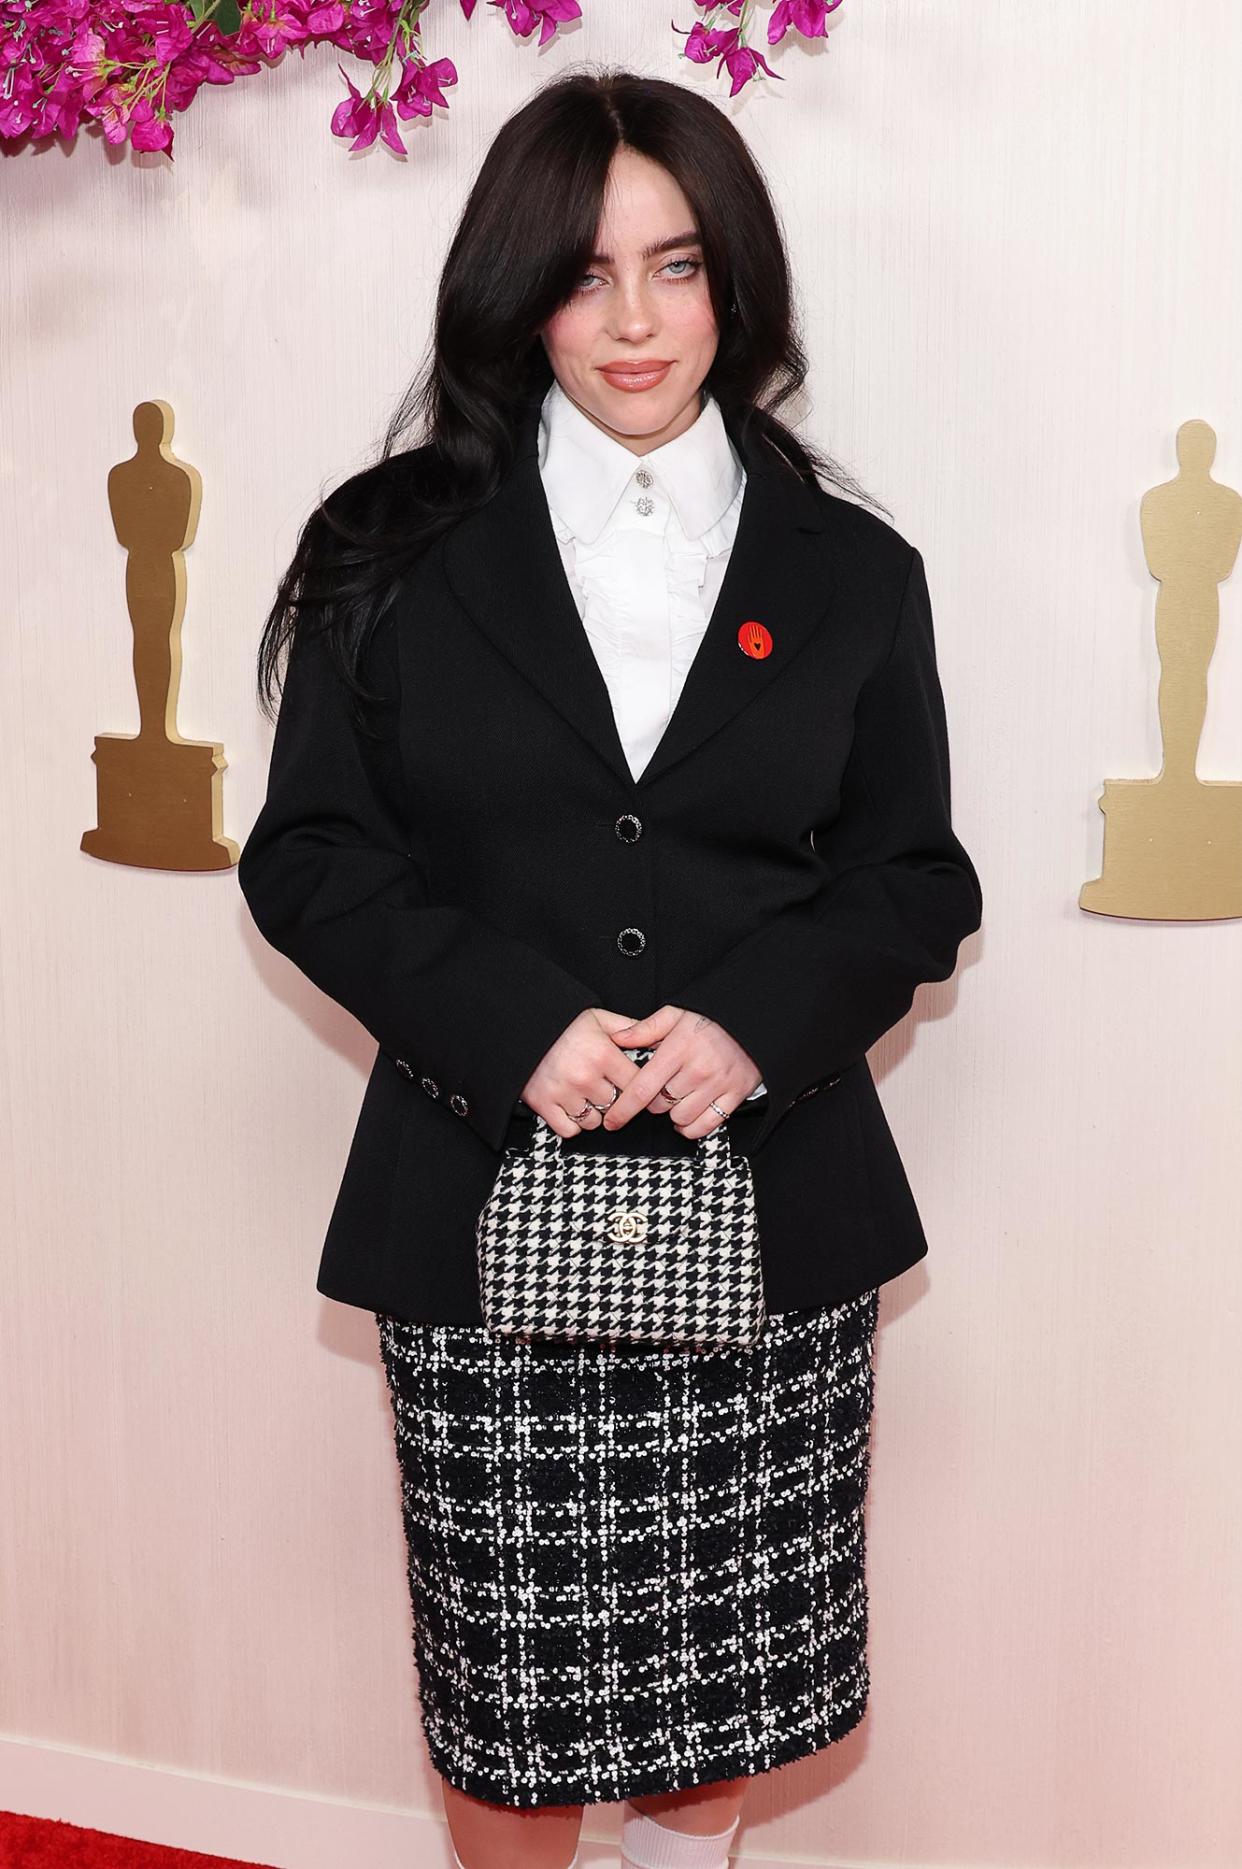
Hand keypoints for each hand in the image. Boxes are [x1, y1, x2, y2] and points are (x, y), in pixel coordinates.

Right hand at [520, 1007, 647, 1137]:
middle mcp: (585, 1077)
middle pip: (617, 1106)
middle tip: (607, 1088)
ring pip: (595, 1122)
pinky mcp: (543, 1104)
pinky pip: (570, 1130)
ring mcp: (563, 1093)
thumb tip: (660, 1038)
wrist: (521, 1028)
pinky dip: (573, 1124)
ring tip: (587, 1096)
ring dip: (594, 1114)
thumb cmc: (563, 1024)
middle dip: (615, 1100)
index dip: (639, 1087)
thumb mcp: (599, 1018)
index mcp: (603, 1054)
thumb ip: (630, 1028)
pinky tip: (573, 1107)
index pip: (637, 1085)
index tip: (635, 1086)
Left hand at [601, 1004, 763, 1138]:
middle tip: (661, 1086)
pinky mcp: (735, 1097)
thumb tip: (618, 1038)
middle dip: (653, 1101)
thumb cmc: (711, 1018)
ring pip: (680, 1118)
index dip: (623, 1109)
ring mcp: (717, 1086)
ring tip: (678, 1097)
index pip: (642, 1088)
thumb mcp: (676, 1014)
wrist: (755, 1021)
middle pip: (659, 1106)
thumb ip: (645, 1028)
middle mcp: (697, 1070)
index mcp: (678, 1050)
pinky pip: (705, 1126)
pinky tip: (689, 1115)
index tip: (611, 1120)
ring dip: (673, 1113)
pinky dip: (692, 1127)